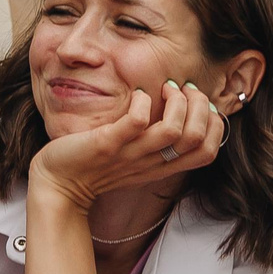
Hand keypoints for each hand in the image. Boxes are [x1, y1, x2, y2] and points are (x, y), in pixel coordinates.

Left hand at [26, 80, 223, 214]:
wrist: (58, 185)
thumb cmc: (96, 165)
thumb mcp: (135, 157)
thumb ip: (157, 141)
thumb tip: (181, 110)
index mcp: (161, 166)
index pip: (208, 152)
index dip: (214, 125)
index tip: (198, 105)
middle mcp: (151, 162)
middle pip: (197, 138)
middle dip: (198, 106)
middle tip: (182, 90)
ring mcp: (130, 154)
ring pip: (173, 130)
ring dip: (175, 102)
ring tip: (164, 88)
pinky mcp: (107, 144)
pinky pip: (136, 122)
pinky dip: (143, 103)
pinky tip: (137, 95)